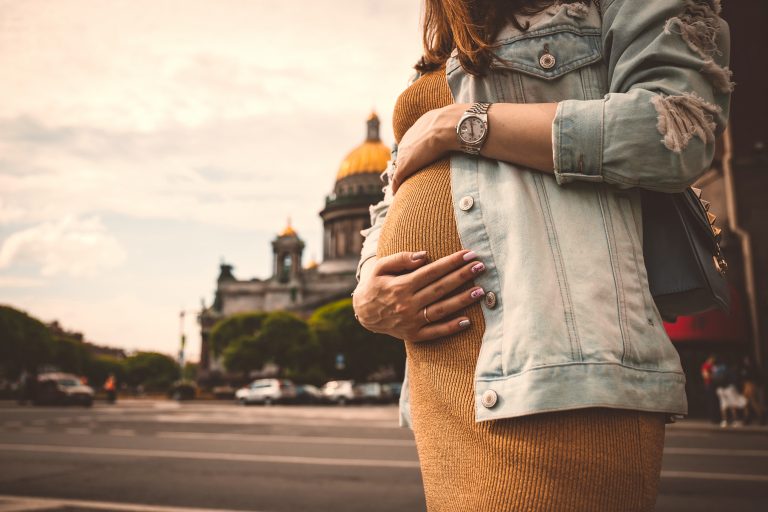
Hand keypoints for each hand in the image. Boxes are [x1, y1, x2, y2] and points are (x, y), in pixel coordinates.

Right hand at [352, 249, 486, 341]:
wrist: (363, 313)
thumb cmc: (375, 285)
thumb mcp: (380, 267)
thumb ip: (401, 259)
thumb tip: (425, 255)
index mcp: (400, 285)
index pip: (432, 271)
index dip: (451, 262)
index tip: (469, 254)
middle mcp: (407, 304)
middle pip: (440, 288)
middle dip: (463, 276)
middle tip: (481, 266)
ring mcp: (411, 321)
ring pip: (441, 310)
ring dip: (462, 300)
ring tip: (480, 291)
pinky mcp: (413, 335)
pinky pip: (435, 332)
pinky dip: (451, 328)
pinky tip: (467, 321)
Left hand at [391, 104, 464, 193]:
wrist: (452, 125)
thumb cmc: (459, 123)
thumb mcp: (456, 120)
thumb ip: (458, 126)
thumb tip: (474, 126)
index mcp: (421, 126)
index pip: (415, 139)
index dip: (416, 150)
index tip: (418, 157)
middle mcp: (409, 137)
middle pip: (403, 152)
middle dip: (404, 162)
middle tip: (405, 173)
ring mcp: (405, 151)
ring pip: (398, 165)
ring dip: (400, 175)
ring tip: (400, 184)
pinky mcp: (405, 164)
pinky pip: (397, 177)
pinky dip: (396, 185)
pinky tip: (395, 191)